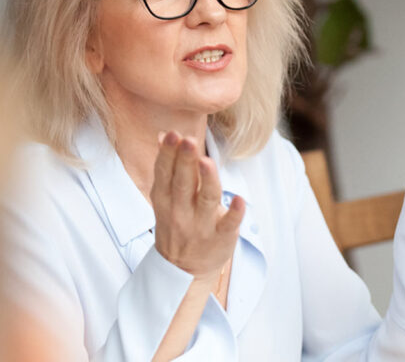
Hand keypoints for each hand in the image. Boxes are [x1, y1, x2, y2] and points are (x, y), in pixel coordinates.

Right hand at [150, 131, 243, 280]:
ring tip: (206, 162)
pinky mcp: (221, 238)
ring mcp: (201, 226)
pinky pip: (228, 225)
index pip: (165, 173)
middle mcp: (181, 211)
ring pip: (205, 200)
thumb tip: (164, 134)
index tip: (173, 135)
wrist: (183, 270)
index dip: (168, 154)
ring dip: (207, 181)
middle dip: (184, 161)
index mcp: (165, 199)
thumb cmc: (177, 224)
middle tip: (188, 140)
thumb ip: (168, 167)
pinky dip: (234, 213)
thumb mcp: (165, 199)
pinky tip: (240, 200)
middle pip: (183, 183)